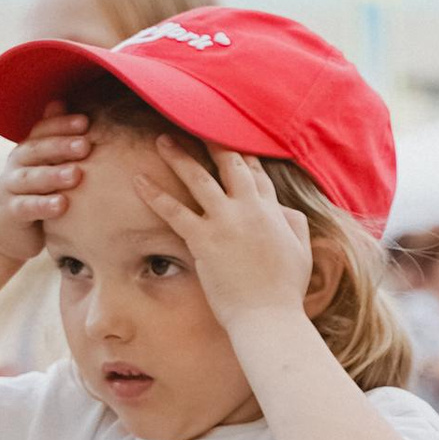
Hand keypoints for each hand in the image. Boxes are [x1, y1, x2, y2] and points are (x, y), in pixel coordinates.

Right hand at [0, 105, 92, 262]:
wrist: (11, 233)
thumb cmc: (40, 195)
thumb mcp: (49, 169)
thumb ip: (57, 142)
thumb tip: (64, 102)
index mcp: (28, 150)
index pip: (42, 131)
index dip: (61, 125)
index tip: (85, 122)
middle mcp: (16, 164)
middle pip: (36, 150)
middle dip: (60, 146)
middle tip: (85, 145)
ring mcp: (10, 188)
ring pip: (30, 178)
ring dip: (53, 175)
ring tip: (76, 174)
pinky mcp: (10, 212)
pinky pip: (26, 207)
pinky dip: (43, 205)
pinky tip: (62, 205)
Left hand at [141, 142, 312, 330]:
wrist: (269, 317)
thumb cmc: (285, 292)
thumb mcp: (301, 253)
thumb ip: (295, 226)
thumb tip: (285, 209)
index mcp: (274, 212)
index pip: (257, 174)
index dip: (243, 155)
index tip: (230, 139)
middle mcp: (249, 209)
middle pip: (229, 164)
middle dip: (211, 140)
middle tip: (193, 121)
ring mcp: (225, 221)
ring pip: (198, 177)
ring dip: (178, 156)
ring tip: (161, 139)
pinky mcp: (203, 239)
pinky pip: (173, 210)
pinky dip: (154, 194)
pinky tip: (137, 179)